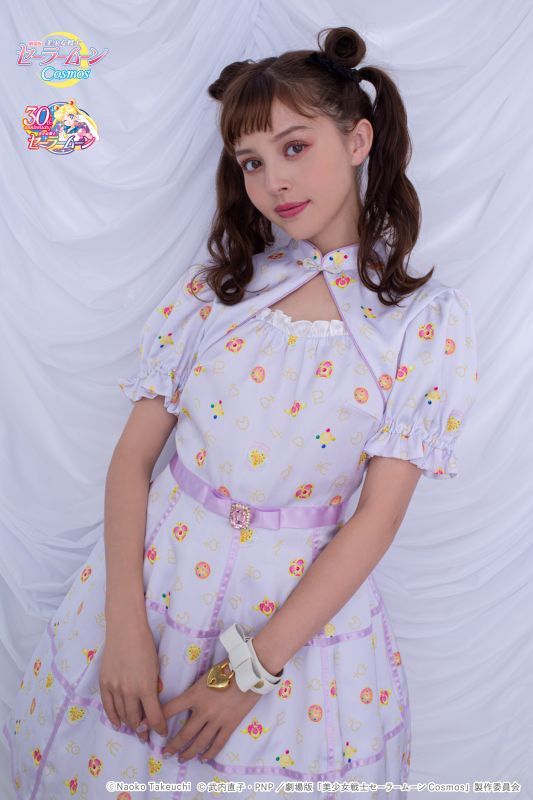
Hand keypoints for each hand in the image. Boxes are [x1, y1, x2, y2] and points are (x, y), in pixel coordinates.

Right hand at [99, 616, 167, 741]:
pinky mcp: (104, 683)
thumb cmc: (145, 645)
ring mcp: (114, 688)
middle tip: (146, 737)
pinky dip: (113, 717)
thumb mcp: (156, 667)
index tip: (162, 733)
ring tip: (134, 730)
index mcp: (146, 688)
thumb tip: (152, 702)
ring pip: (121, 714)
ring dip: (128, 724)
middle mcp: (129, 691)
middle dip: (142, 730)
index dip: (158, 728)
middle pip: (135, 720)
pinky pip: (108, 706)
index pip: (153, 717)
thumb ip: (153, 686)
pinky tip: (118, 723)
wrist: (125, 630)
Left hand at [151, 667, 262, 761]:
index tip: (147, 727)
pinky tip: (204, 758)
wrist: (250, 672)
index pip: (169, 710)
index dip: (157, 719)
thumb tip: (186, 701)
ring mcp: (217, 720)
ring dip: (188, 753)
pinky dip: (210, 753)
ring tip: (181, 758)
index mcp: (194, 695)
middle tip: (165, 753)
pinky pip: (218, 743)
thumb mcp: (205, 676)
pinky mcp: (230, 725)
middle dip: (172, 746)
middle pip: (184, 734)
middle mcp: (203, 710)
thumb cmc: (227, 668)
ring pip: (199, 742)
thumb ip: (194, 690)